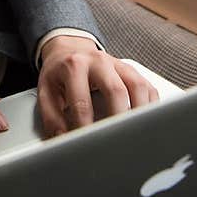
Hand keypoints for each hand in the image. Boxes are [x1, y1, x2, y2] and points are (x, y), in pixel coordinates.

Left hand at [37, 36, 157, 137]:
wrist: (70, 50)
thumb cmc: (59, 75)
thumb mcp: (46, 92)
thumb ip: (52, 118)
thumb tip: (62, 141)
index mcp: (74, 66)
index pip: (82, 102)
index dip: (85, 128)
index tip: (86, 146)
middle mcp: (99, 61)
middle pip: (116, 91)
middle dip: (117, 120)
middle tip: (116, 143)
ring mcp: (119, 65)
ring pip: (137, 87)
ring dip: (138, 114)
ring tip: (134, 136)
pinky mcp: (134, 71)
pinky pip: (148, 89)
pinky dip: (150, 109)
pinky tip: (145, 125)